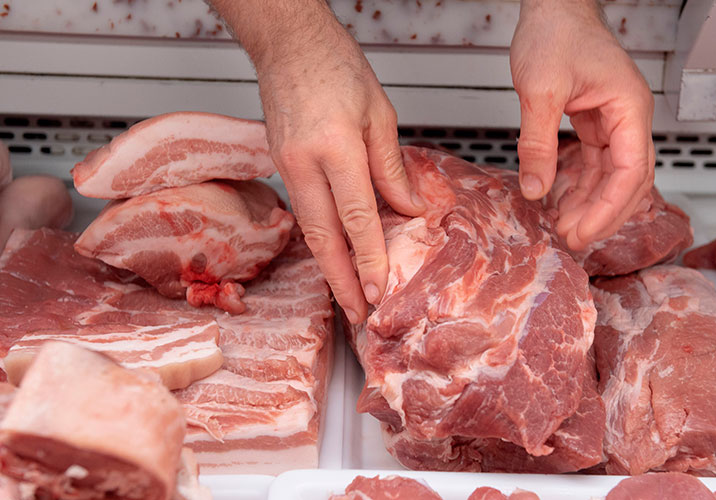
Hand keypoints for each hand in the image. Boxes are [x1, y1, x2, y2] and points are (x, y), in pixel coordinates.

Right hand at [210, 0, 424, 322]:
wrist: (288, 43)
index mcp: (336, 147)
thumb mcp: (379, 113)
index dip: (369, 258)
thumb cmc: (335, 66)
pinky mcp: (281, 166)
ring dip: (328, 269)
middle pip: (323, 238)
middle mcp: (305, 163)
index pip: (357, 217)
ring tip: (348, 296)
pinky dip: (320, 241)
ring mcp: (287, 167)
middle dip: (342, 281)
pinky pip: (303, 213)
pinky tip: (334, 257)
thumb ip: (391, 167)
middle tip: (359, 314)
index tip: (379, 289)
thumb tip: (409, 209)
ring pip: (308, 231)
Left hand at [511, 0, 654, 249]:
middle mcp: (629, 117)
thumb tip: (534, 188)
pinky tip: (564, 202)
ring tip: (565, 227)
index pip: (631, 171)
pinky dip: (583, 185)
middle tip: (573, 238)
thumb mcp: (539, 91)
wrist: (552, 5)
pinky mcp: (597, 122)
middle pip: (629, 180)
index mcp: (629, 108)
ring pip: (614, 176)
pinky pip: (597, 163)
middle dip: (603, 214)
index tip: (582, 231)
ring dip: (592, 204)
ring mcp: (615, 120)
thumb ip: (537, 143)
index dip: (608, 208)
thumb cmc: (556, 32)